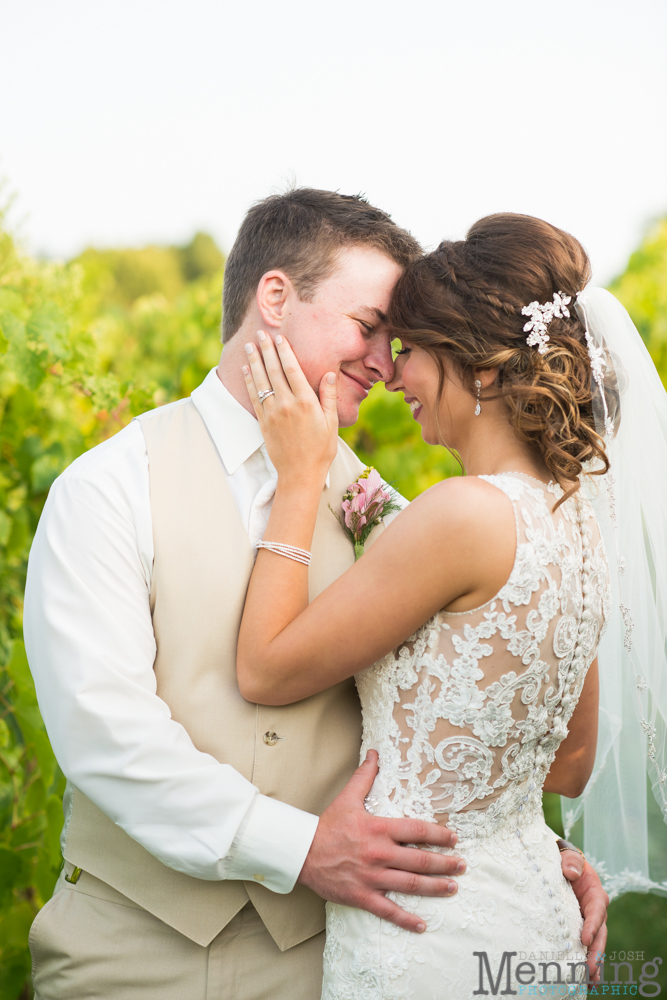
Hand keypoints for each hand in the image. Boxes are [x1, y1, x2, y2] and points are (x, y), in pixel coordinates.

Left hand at [242, 331, 338, 487]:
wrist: (300, 474)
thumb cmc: (321, 449)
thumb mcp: (332, 423)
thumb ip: (329, 397)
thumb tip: (329, 374)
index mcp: (306, 403)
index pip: (293, 370)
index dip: (284, 352)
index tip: (279, 338)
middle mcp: (287, 405)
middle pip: (274, 371)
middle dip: (266, 350)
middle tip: (260, 334)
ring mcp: (273, 413)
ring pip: (261, 381)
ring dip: (254, 361)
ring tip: (249, 346)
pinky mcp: (263, 422)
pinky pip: (254, 397)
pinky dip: (249, 381)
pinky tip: (246, 369)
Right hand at [297, 750, 463, 933]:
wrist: (302, 853)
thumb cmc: (327, 826)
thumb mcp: (348, 798)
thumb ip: (364, 776)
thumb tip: (374, 753)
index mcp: (379, 829)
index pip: (417, 831)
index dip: (439, 835)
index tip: (453, 838)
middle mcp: (379, 854)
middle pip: (420, 861)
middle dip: (445, 864)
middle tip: (462, 865)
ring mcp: (372, 877)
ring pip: (410, 885)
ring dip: (435, 888)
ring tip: (453, 888)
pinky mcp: (362, 896)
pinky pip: (388, 910)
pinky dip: (406, 919)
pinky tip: (422, 924)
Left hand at [562, 854, 608, 984]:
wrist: (560, 865)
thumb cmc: (564, 859)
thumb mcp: (568, 855)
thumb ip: (571, 860)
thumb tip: (571, 872)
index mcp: (595, 893)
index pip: (597, 910)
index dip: (592, 925)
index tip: (584, 939)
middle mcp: (595, 910)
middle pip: (599, 933)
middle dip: (596, 952)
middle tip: (589, 968)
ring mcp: (588, 921)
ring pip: (595, 944)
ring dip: (593, 962)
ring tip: (590, 980)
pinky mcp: (579, 928)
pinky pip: (585, 947)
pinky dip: (586, 961)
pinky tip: (585, 979)